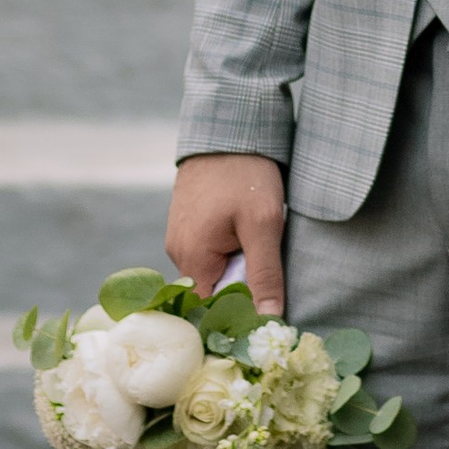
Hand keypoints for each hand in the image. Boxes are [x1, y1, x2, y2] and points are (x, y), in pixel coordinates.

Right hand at [166, 154, 288, 316]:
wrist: (228, 127)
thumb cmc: (247, 175)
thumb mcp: (264, 225)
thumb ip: (265, 275)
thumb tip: (269, 321)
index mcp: (193, 257)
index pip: (212, 308)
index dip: (239, 312)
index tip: (265, 311)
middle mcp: (178, 251)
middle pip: (211, 289)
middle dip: (240, 286)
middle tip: (270, 273)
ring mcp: (179, 235)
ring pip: (211, 269)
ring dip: (236, 266)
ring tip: (259, 247)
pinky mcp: (186, 222)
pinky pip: (207, 251)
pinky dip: (228, 250)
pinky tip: (246, 235)